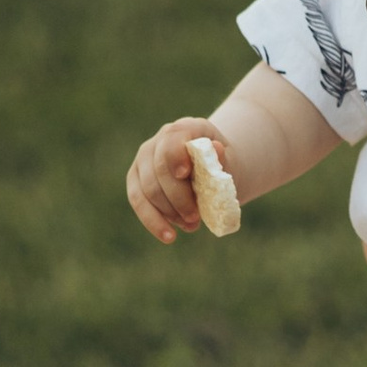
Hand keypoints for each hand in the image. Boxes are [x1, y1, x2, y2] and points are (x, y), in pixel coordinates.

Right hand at [127, 116, 231, 242]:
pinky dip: (153, 221)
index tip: (185, 175)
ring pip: (146, 189)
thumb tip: (216, 149)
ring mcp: (144, 160)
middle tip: (196, 218)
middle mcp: (158, 141)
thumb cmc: (222, 165)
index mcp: (184, 129)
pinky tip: (169, 237)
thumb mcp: (230, 160)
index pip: (172, 140)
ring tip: (191, 226)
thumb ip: (222, 157)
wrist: (213, 171)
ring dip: (168, 212)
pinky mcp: (136, 180)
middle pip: (158, 170)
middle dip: (177, 197)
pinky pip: (137, 201)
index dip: (175, 158)